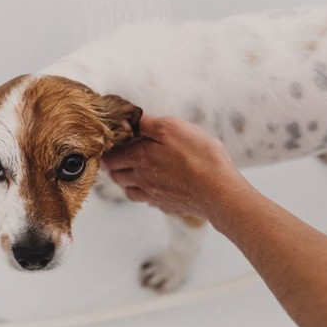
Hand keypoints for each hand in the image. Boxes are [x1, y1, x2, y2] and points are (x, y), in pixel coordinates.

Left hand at [102, 115, 249, 220]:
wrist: (219, 192)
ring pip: (129, 190)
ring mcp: (153, 195)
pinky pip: (147, 201)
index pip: (111, 156)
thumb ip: (146, 123)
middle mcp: (141, 179)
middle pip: (116, 175)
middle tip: (119, 155)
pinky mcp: (167, 205)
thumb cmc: (199, 156)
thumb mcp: (172, 128)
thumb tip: (127, 120)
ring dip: (126, 180)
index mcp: (139, 158)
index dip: (108, 150)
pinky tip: (153, 187)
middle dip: (114, 165)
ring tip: (132, 171)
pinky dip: (144, 194)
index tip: (110, 144)